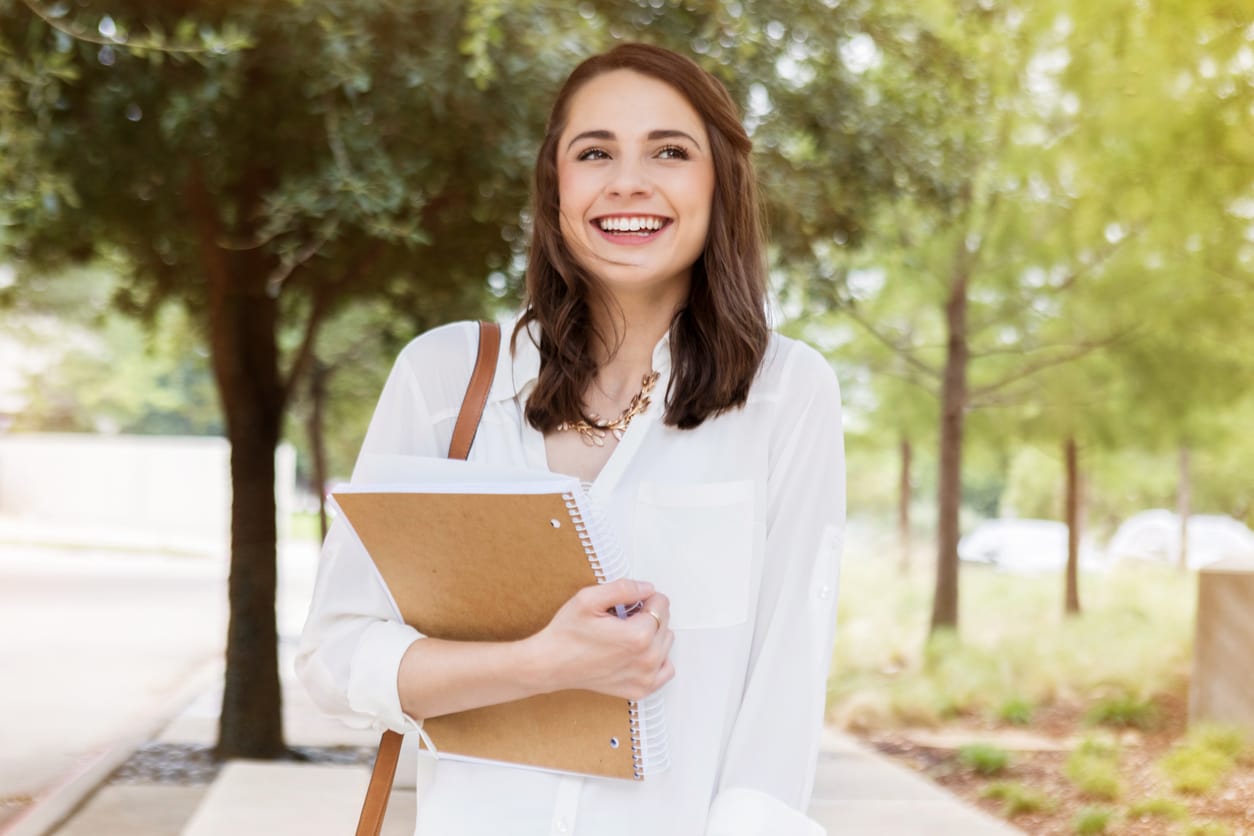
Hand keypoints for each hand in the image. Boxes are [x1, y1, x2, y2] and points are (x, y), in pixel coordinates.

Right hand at [527, 578, 673, 700]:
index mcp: (638, 636)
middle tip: (622, 619)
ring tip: (624, 635)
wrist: (550, 665)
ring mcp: (645, 678)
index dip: (644, 597)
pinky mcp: (641, 689)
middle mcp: (647, 660)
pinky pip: (666, 669)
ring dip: (652, 635)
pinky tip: (637, 652)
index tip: (628, 603)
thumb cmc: (567, 633)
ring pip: (666, 643)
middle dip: (647, 615)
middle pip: (665, 622)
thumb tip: (648, 588)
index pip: (661, 603)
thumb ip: (623, 588)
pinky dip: (657, 658)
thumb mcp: (589, 599)